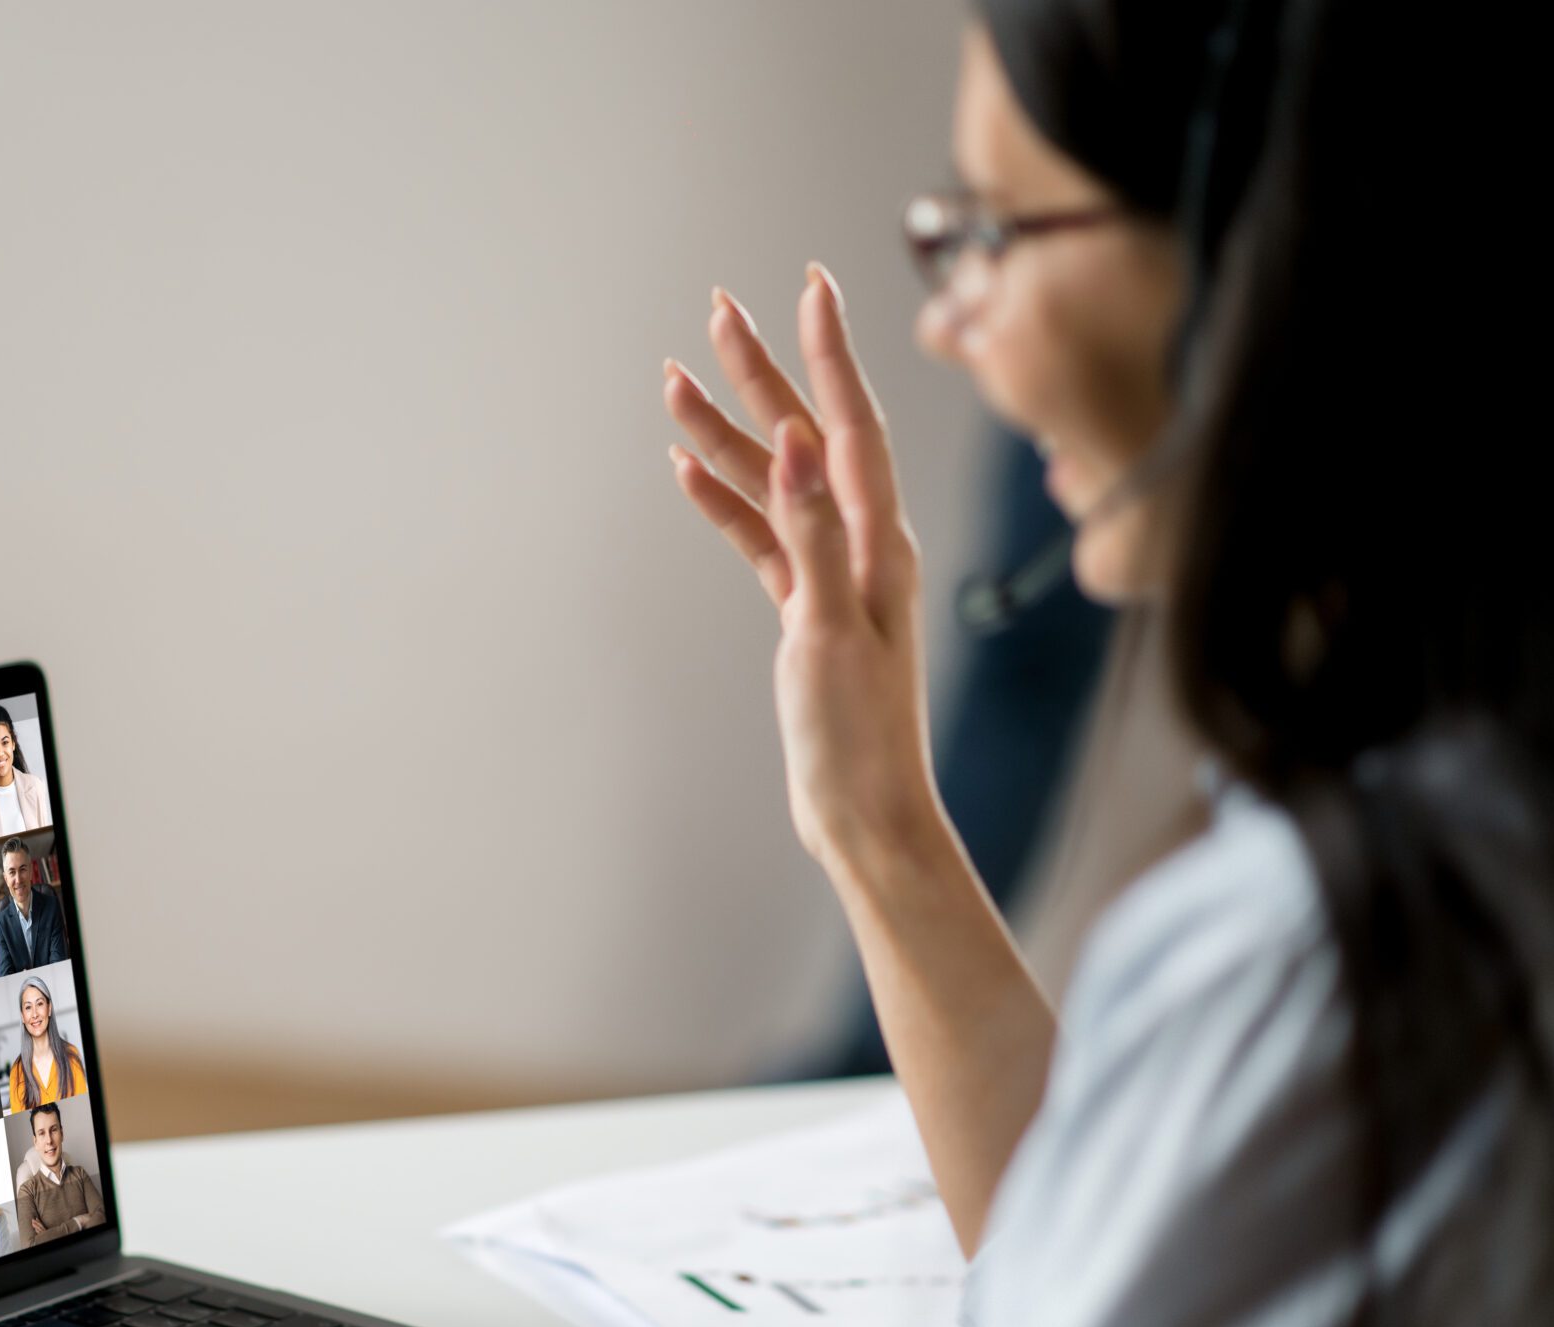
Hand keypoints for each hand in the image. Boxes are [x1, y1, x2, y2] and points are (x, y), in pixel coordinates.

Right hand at [665, 268, 942, 879]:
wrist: (863, 814)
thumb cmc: (858, 737)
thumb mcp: (832, 630)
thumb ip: (816, 534)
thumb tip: (802, 444)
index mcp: (880, 542)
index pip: (853, 425)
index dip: (829, 352)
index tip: (810, 286)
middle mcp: (861, 545)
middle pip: (806, 438)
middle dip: (763, 371)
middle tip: (719, 309)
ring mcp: (830, 576)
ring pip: (771, 484)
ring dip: (726, 432)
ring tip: (673, 381)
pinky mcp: (803, 611)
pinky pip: (758, 538)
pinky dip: (723, 501)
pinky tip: (686, 469)